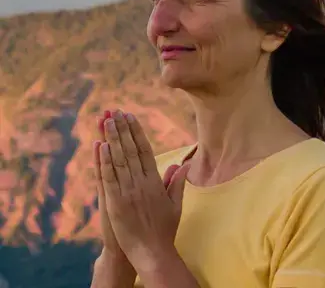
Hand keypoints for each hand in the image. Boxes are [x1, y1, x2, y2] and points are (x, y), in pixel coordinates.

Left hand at [98, 109, 189, 277]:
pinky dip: (105, 161)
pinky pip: (109, 178)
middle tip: (116, 111)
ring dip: (113, 138)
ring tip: (107, 120)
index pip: (145, 150)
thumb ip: (178, 182)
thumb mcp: (175, 204)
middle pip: (131, 150)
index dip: (137, 132)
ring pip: (120, 159)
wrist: (153, 252)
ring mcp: (128, 191)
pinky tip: (102, 145)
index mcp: (155, 181)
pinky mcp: (115, 202)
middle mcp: (142, 182)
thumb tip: (184, 164)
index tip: (131, 117)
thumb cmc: (164, 229)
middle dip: (123, 129)